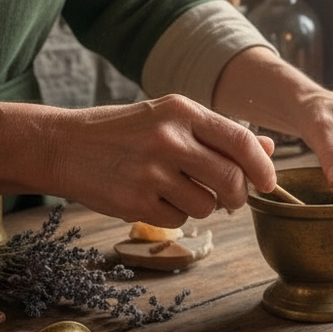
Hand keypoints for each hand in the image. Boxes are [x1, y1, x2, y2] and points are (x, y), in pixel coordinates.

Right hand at [0, 94, 275, 227]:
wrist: (64, 146)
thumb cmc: (127, 131)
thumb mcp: (172, 119)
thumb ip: (220, 134)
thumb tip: (268, 150)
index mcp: (182, 111)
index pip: (240, 140)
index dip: (263, 166)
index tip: (268, 182)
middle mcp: (168, 139)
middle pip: (230, 180)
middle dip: (239, 195)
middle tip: (232, 198)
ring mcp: (150, 172)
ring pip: (207, 206)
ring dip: (203, 206)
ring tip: (178, 189)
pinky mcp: (134, 202)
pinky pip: (178, 220)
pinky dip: (175, 215)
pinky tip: (155, 197)